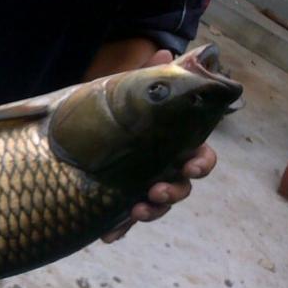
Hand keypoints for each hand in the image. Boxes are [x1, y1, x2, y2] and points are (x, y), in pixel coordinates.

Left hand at [101, 49, 217, 243]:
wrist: (86, 123)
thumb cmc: (119, 109)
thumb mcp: (130, 91)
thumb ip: (149, 76)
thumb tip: (163, 51)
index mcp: (175, 145)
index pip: (201, 158)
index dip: (201, 164)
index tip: (190, 165)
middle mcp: (165, 169)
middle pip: (182, 187)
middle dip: (174, 192)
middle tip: (157, 190)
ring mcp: (144, 187)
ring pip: (158, 206)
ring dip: (152, 211)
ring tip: (137, 208)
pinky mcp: (120, 201)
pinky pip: (123, 220)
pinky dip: (119, 229)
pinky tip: (108, 236)